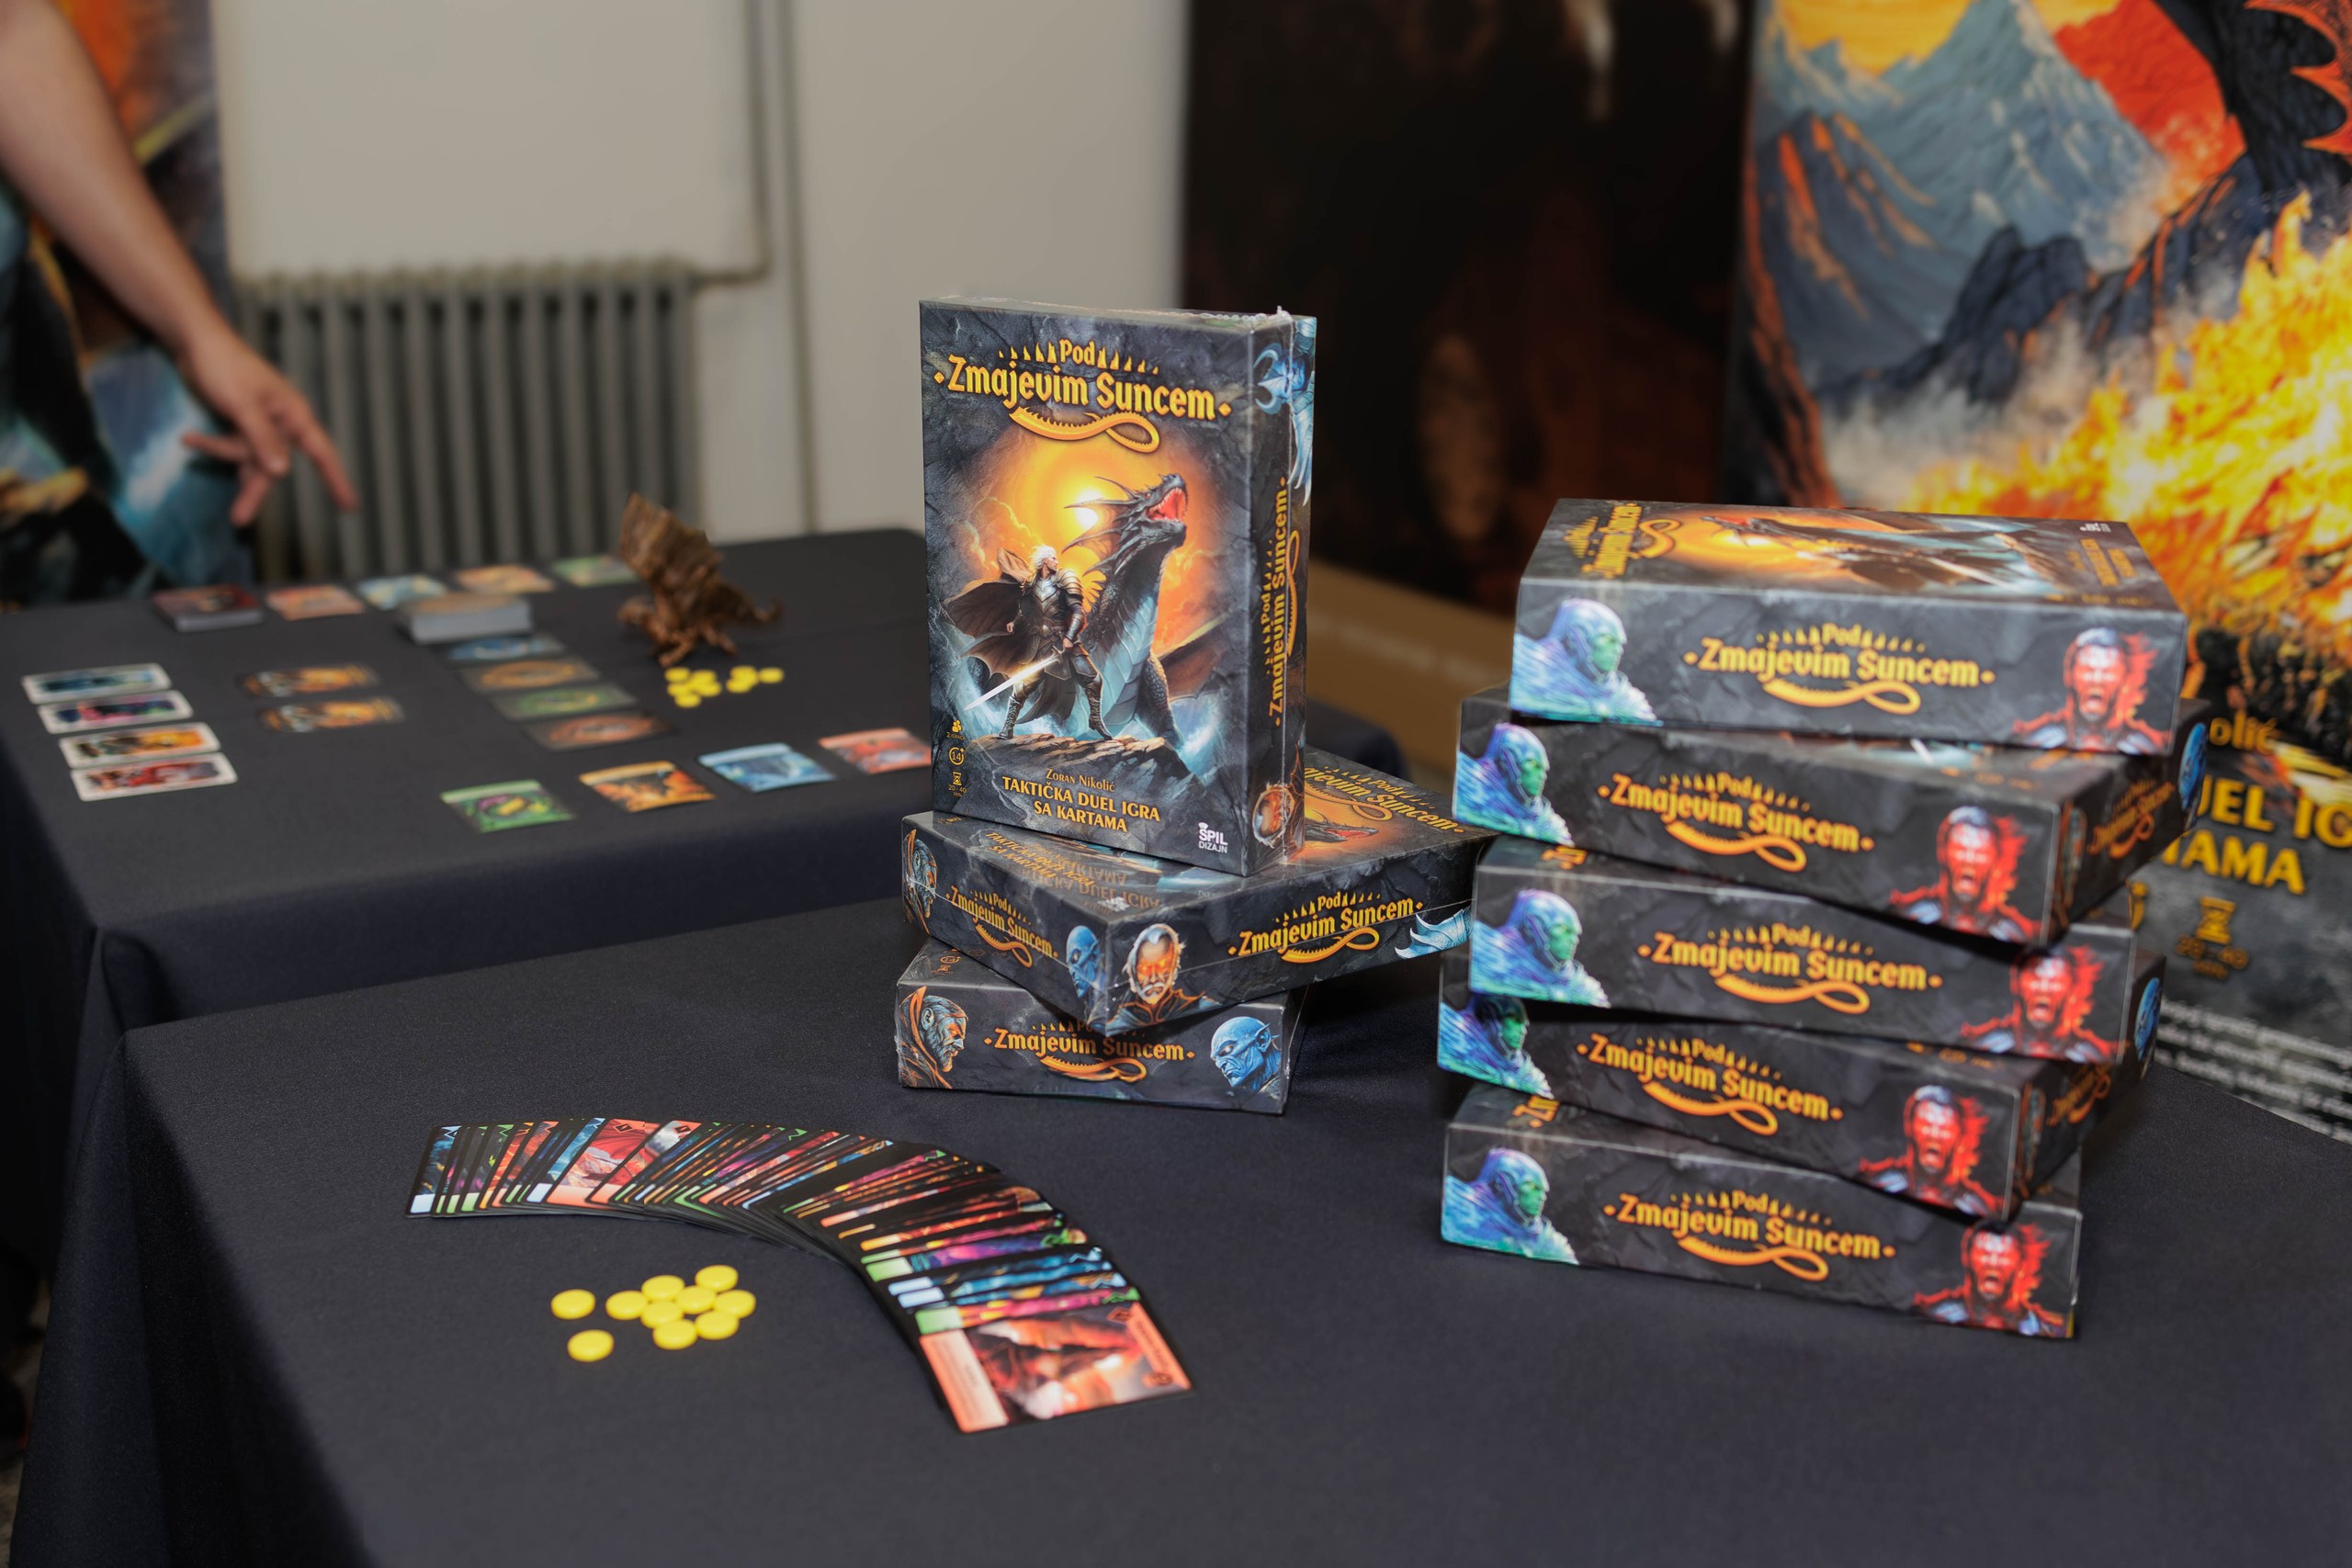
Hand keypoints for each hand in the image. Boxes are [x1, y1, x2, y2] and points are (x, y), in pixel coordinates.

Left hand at [176, 323, 357, 525]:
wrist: (195, 341)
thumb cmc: (225, 366)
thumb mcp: (243, 405)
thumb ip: (262, 439)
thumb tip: (282, 473)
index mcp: (294, 415)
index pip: (322, 453)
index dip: (337, 481)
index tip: (350, 507)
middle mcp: (282, 423)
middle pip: (276, 465)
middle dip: (255, 489)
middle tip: (239, 519)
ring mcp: (261, 424)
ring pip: (251, 457)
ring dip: (225, 457)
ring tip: (189, 440)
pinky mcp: (242, 423)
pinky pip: (235, 446)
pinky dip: (214, 444)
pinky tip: (189, 436)